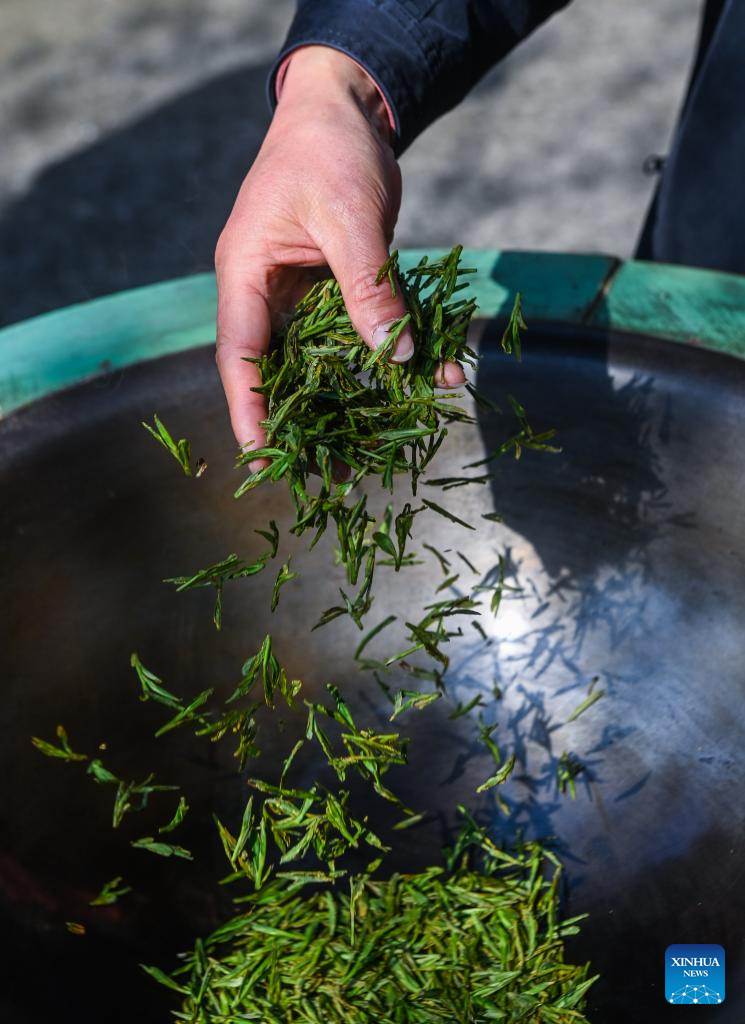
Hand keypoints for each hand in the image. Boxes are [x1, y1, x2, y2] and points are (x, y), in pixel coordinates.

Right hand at [214, 46, 464, 463]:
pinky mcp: (338, 287)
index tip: (262, 457)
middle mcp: (267, 291)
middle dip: (301, 422)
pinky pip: (363, 330)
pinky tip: (425, 377)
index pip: (241, 353)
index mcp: (246, 273)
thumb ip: (368, 288)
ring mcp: (302, 292)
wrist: (348, 112)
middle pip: (279, 369)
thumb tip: (394, 356)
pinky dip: (390, 355)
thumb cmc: (329, 150)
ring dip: (346, 402)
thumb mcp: (349, 217)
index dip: (250, 408)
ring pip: (322, 359)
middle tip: (327, 473)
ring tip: (368, 452)